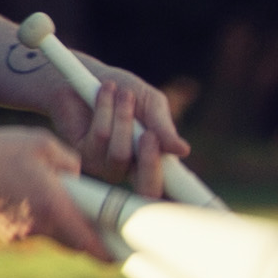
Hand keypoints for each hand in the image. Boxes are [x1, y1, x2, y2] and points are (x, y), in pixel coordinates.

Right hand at [0, 120, 113, 261]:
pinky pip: (31, 228)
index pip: (93, 246)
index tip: (126, 250)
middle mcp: (37, 228)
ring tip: (50, 191)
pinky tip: (24, 191)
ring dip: (60, 220)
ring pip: (53, 234)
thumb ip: (73, 164)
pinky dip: (37, 215)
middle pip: (76, 243)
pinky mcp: (3, 231)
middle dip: (88, 232)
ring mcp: (18, 233)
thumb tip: (82, 176)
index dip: (113, 251)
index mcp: (53, 208)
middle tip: (95, 214)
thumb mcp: (44, 144)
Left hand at [48, 54, 190, 189]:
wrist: (84, 75)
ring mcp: (105, 166)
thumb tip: (182, 151)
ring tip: (123, 94)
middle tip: (149, 134)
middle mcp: (131, 169)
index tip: (195, 202)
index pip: (169, 190)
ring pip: (121, 154)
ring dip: (123, 118)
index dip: (181, 200)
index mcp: (154, 160)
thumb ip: (163, 126)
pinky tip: (103, 94)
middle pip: (147, 188)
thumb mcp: (151, 103)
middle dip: (150, 159)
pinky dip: (105, 111)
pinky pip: (100, 138)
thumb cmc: (123, 90)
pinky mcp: (82, 155)